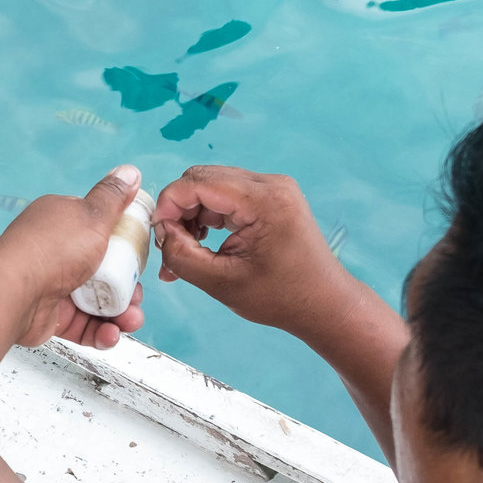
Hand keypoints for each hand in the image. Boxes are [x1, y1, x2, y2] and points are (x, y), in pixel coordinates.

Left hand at [0, 166, 150, 350]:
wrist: (12, 294)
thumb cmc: (51, 251)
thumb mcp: (92, 216)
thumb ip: (113, 197)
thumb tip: (129, 172)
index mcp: (62, 222)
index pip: (100, 230)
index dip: (124, 245)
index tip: (139, 257)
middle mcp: (56, 252)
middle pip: (103, 271)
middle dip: (127, 287)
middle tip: (135, 296)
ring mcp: (52, 284)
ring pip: (97, 301)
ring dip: (119, 314)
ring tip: (129, 320)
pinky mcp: (50, 315)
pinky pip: (83, 325)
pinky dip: (100, 331)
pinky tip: (109, 333)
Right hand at [154, 166, 355, 336]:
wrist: (325, 304)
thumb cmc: (283, 298)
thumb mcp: (222, 283)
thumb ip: (182, 256)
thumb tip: (161, 233)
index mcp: (264, 201)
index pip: (198, 183)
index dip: (168, 205)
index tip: (157, 235)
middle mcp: (270, 185)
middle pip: (203, 179)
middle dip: (179, 210)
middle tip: (170, 245)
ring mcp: (272, 189)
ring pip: (211, 186)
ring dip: (192, 215)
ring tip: (186, 250)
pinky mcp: (270, 198)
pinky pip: (226, 196)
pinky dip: (208, 217)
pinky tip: (203, 243)